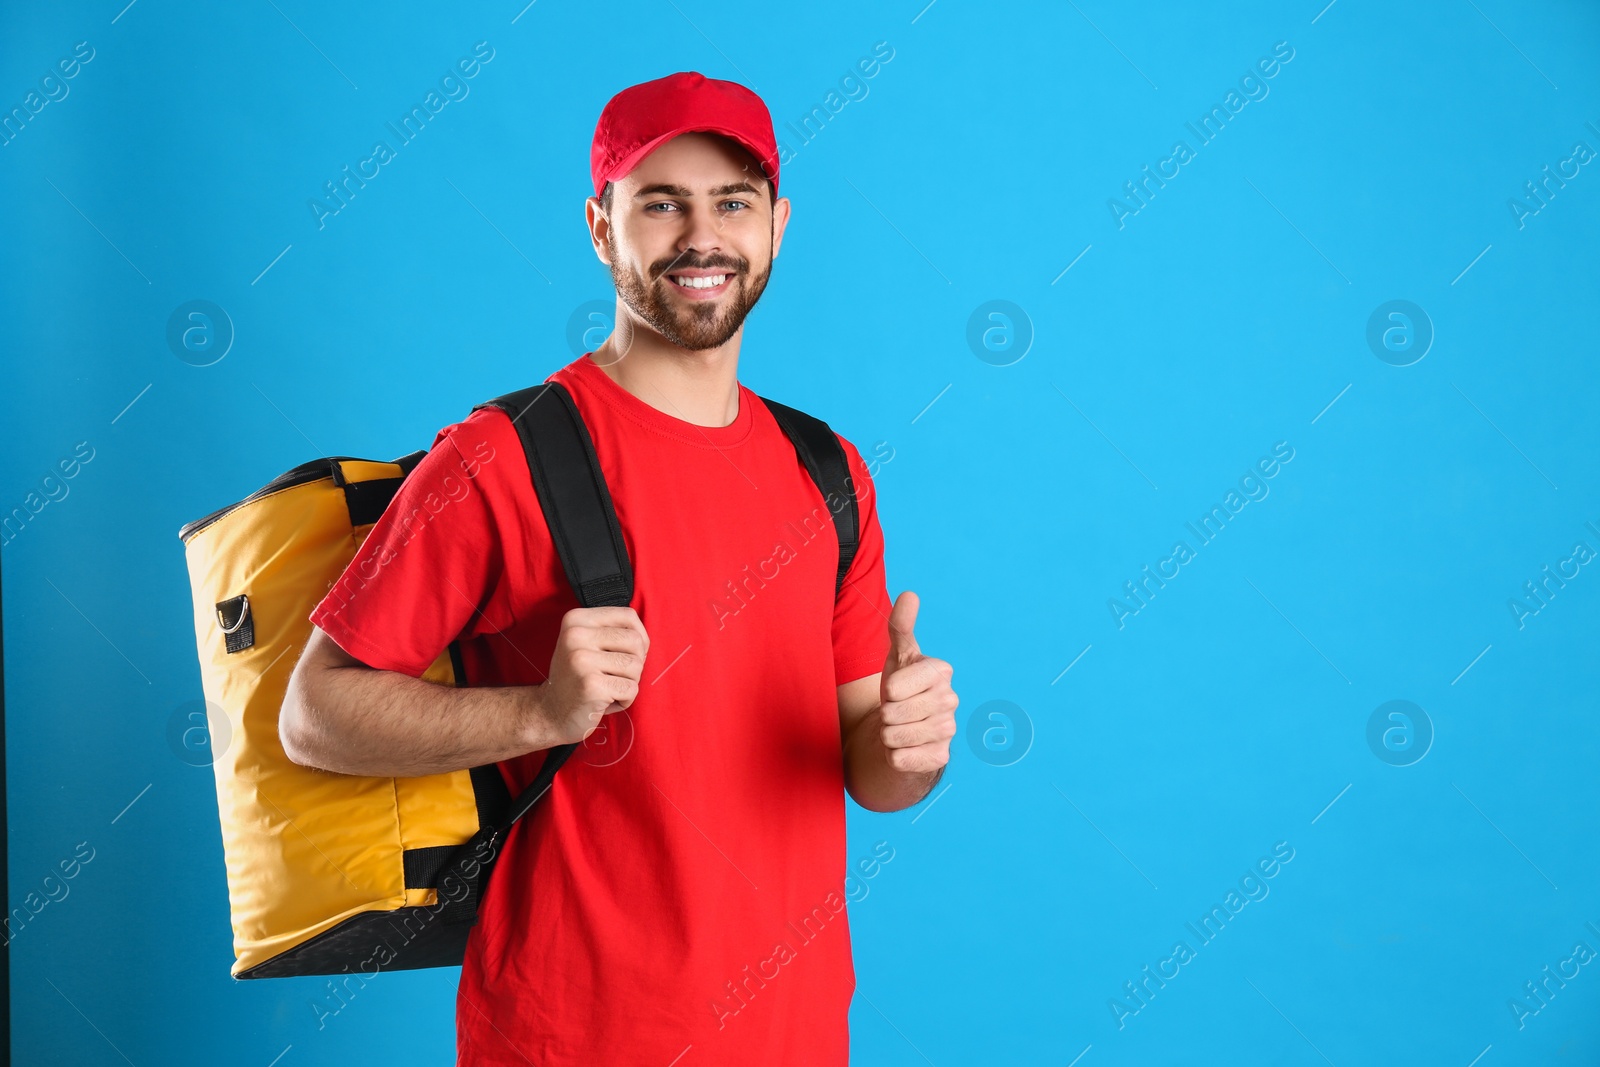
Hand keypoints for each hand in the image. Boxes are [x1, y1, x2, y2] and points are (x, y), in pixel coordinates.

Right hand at [530, 606, 648, 747]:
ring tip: (606, 689)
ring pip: (636, 666)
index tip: (624, 653)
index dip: (638, 637)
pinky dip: (624, 700)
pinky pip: (631, 689)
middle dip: (634, 663)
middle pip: (636, 642)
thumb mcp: (586, 643)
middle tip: (612, 676)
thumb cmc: (577, 678)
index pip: (628, 616)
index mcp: (576, 620)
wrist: (549, 713)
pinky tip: (604, 702)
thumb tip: (644, 637)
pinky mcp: (591, 685)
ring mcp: (582, 660)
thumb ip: (613, 631)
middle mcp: (576, 635)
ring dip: (628, 683)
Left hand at [877, 591, 956, 775]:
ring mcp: (949, 731)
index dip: (886, 690)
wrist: (906, 727)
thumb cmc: (901, 687)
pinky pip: (900, 759)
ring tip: (899, 727)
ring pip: (894, 737)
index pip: (894, 687)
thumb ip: (901, 626)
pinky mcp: (941, 758)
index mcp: (941, 671)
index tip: (896, 689)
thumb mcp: (897, 655)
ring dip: (888, 735)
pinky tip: (907, 747)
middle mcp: (950, 700)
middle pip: (892, 713)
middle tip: (896, 710)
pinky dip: (894, 756)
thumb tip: (909, 594)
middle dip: (885, 714)